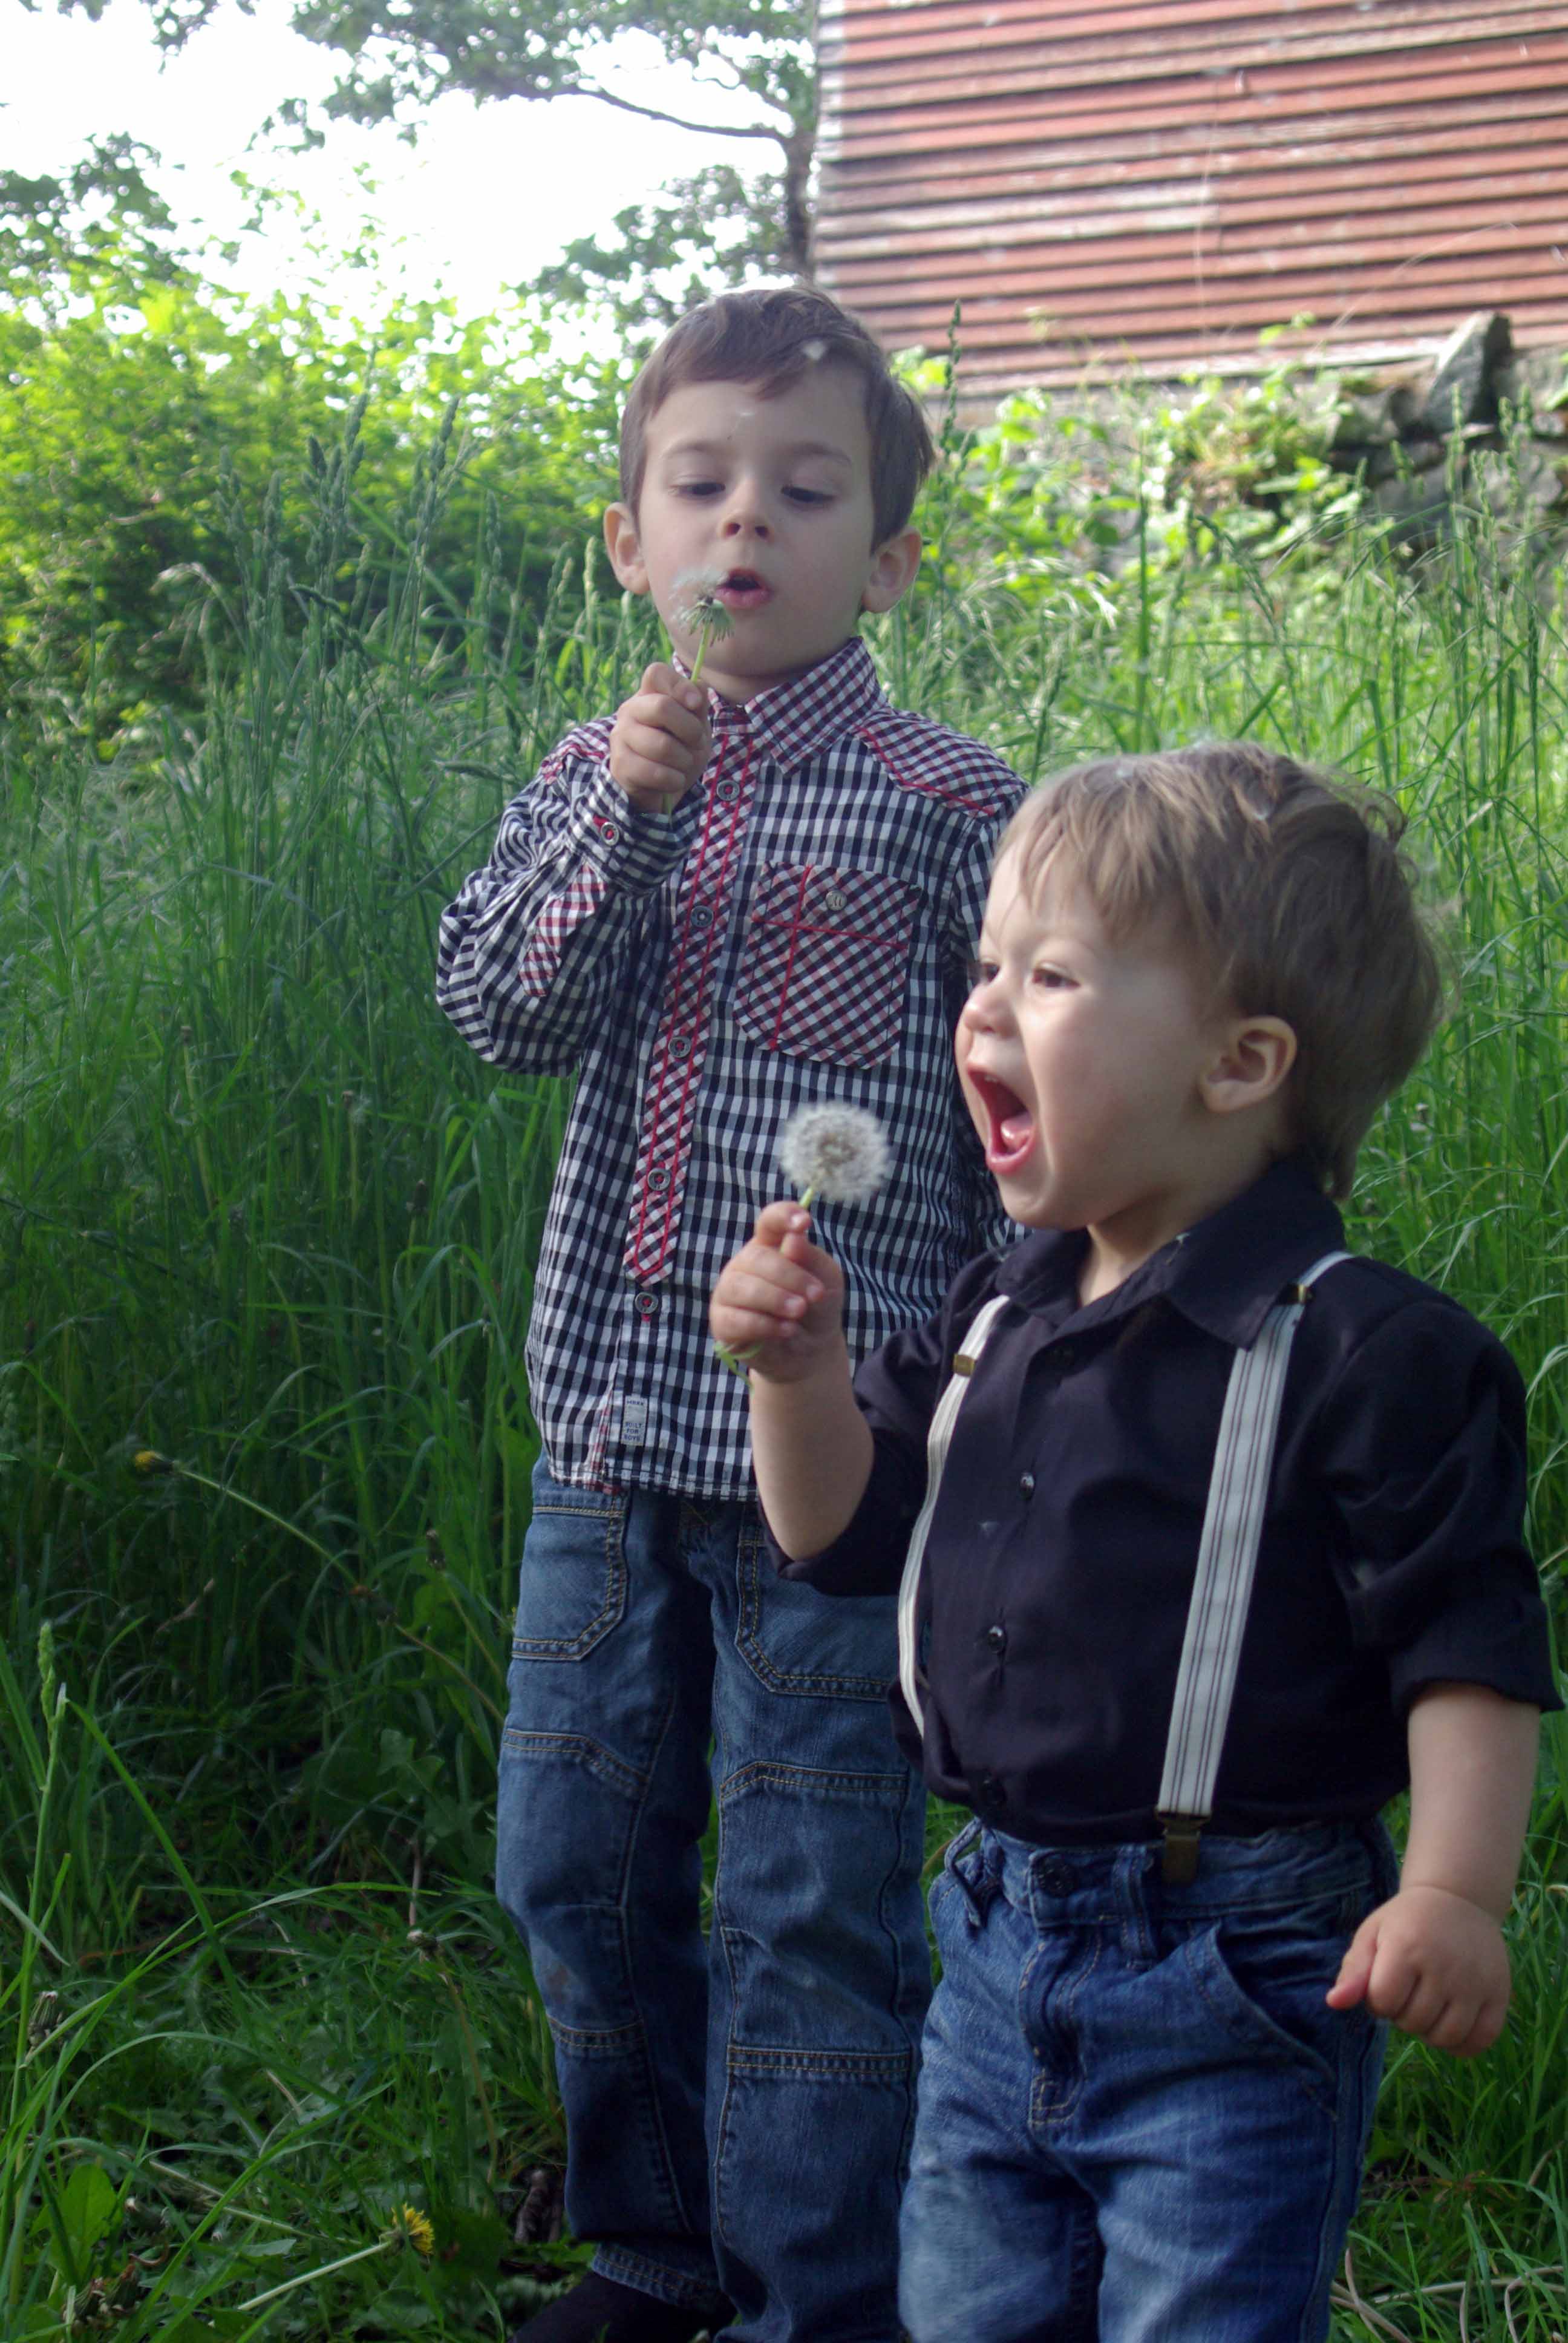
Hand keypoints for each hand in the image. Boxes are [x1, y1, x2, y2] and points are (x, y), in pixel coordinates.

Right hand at [609, 663, 711, 811]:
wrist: (661, 788)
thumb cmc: (679, 751)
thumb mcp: (695, 727)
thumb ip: (698, 706)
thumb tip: (699, 687)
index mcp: (648, 695)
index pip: (656, 673)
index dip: (680, 686)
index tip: (696, 705)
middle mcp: (630, 710)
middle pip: (662, 707)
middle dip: (690, 730)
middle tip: (696, 743)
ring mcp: (621, 737)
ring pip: (662, 745)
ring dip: (684, 760)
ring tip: (683, 764)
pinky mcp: (620, 765)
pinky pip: (655, 772)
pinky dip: (674, 780)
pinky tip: (673, 780)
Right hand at [710, 1203, 845, 1384]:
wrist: (810, 1351)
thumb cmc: (816, 1307)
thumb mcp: (826, 1281)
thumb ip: (811, 1259)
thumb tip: (793, 1239)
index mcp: (771, 1245)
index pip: (770, 1220)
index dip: (783, 1216)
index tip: (805, 1224)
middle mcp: (746, 1263)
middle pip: (756, 1256)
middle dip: (789, 1276)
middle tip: (815, 1295)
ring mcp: (730, 1292)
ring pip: (741, 1287)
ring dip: (774, 1299)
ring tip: (799, 1311)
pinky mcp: (723, 1322)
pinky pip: (735, 1319)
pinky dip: (764, 1324)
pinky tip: (786, 1330)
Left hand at [1325, 1883, 1510, 2055]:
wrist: (1458, 1899)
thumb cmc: (1406, 1922)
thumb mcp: (1372, 1934)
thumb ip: (1353, 1971)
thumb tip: (1333, 2003)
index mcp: (1406, 1947)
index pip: (1382, 2003)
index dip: (1377, 1999)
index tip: (1385, 1980)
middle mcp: (1443, 1966)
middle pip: (1412, 2022)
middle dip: (1402, 2013)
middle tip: (1410, 1988)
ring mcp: (1475, 1982)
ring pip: (1445, 2037)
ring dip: (1429, 2030)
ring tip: (1428, 2005)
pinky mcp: (1499, 1994)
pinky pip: (1480, 2040)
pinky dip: (1462, 2043)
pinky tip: (1451, 2022)